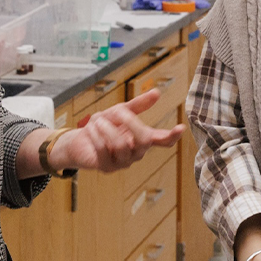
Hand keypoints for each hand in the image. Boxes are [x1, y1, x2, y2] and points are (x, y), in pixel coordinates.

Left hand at [54, 88, 183, 172]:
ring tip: (98, 119)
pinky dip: (96, 135)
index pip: (163, 141)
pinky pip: (103, 150)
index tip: (180, 127)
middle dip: (131, 122)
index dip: (172, 135)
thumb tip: (157, 92)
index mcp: (143, 139)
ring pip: (121, 145)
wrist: (79, 140)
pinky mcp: (107, 167)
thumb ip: (139, 105)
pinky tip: (90, 128)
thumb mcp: (120, 111)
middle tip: (118, 111)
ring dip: (107, 128)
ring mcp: (123, 162)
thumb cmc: (103, 125)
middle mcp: (136, 153)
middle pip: (144, 140)